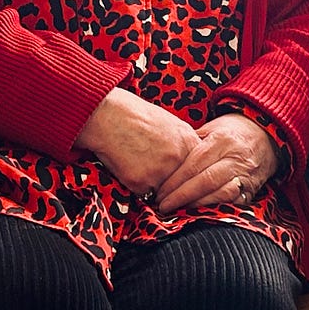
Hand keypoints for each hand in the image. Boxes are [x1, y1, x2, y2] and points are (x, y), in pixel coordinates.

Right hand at [73, 88, 199, 198]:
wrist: (110, 115)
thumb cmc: (138, 117)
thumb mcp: (172, 124)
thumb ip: (185, 144)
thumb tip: (192, 161)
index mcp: (190, 143)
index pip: (198, 172)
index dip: (190, 179)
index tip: (184, 184)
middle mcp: (179, 159)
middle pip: (183, 186)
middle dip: (174, 189)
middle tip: (160, 182)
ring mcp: (162, 172)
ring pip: (164, 193)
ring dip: (156, 189)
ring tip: (142, 169)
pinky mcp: (142, 182)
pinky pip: (144, 194)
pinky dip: (138, 187)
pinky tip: (130, 169)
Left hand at [153, 112, 280, 212]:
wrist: (267, 135)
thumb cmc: (232, 131)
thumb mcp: (212, 128)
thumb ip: (191, 143)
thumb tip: (164, 159)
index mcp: (221, 140)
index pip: (194, 164)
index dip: (174, 181)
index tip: (159, 192)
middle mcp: (235, 158)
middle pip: (205, 181)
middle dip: (181, 196)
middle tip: (163, 205)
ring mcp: (246, 174)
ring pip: (221, 194)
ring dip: (198, 205)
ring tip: (179, 211)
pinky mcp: (252, 189)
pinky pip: (234, 203)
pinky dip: (216, 208)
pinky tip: (201, 213)